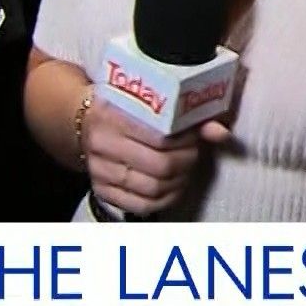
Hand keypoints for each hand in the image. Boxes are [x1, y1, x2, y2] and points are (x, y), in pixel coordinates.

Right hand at [82, 96, 232, 216]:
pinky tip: (173, 186)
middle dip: (186, 162)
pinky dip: (164, 199)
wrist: (84, 121)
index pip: (161, 137)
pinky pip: (141, 205)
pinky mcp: (100, 190)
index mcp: (113, 113)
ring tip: (185, 168)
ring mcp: (99, 169)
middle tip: (193, 153)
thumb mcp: (149, 100)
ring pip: (152, 188)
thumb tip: (220, 133)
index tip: (195, 136)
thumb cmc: (125, 107)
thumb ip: (187, 115)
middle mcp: (102, 142)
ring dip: (178, 182)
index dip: (186, 140)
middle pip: (159, 166)